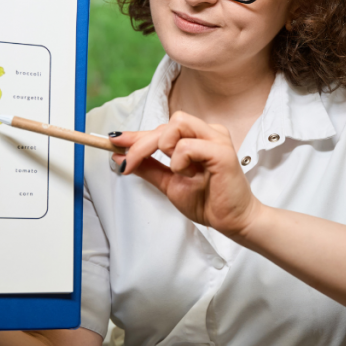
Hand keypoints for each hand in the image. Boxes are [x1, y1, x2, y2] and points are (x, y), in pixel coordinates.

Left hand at [110, 111, 263, 238]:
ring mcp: (216, 139)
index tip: (113, 140)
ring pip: (176, 125)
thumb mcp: (170, 183)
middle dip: (140, 144)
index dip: (136, 134)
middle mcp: (208, 132)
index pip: (161, 129)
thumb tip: (121, 158)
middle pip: (165, 124)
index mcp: (198, 137)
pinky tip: (188, 175)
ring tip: (177, 171)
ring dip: (165, 148)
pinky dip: (179, 161)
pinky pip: (187, 146)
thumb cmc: (208, 201)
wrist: (232, 221)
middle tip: (127, 164)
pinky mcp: (221, 152)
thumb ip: (149, 168)